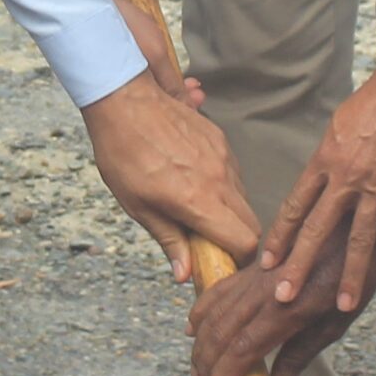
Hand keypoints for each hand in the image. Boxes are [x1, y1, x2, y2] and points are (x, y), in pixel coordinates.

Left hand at [82, 74, 258, 279]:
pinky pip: (233, 172)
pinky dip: (221, 185)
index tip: (223, 262)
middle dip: (237, 238)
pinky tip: (192, 179)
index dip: (239, 258)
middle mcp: (220, 179)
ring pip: (243, 196)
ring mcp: (223, 156)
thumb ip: (169, 240)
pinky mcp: (220, 139)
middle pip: (251, 222)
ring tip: (195, 206)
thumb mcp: (138, 206)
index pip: (245, 240)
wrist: (125, 101)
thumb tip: (185, 273)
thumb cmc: (124, 153)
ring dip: (228, 210)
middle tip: (208, 241)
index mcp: (199, 200)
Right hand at [189, 249, 366, 375]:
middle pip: (221, 333)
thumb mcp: (336, 323)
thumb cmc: (354, 276)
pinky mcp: (255, 264)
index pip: (241, 350)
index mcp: (287, 312)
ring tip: (196, 368)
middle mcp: (264, 292)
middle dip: (206, 365)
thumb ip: (301, 356)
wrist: (355, 223)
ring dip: (201, 343)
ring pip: (215, 312)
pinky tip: (194, 327)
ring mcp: (256, 276)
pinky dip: (203, 309)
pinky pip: (220, 288)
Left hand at [259, 59, 375, 312]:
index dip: (279, 238)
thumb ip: (326, 162)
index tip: (266, 264)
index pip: (295, 207)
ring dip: (351, 274)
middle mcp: (345, 178)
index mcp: (324, 162)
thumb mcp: (337, 130)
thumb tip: (316, 186)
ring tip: (344, 304)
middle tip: (284, 298)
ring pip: (359, 238)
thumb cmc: (371, 103)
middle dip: (299, 266)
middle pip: (317, 230)